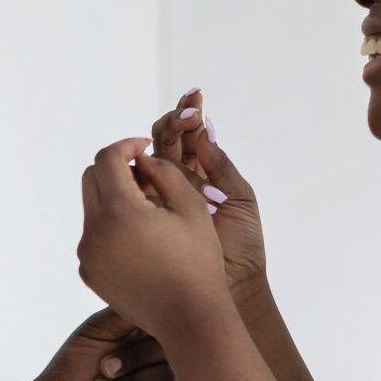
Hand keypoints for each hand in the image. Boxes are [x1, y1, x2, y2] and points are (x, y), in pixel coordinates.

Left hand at [39, 309, 184, 380]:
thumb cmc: (74, 369)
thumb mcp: (99, 329)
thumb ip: (130, 311)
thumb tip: (161, 294)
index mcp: (157, 340)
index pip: (174, 325)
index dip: (147, 330)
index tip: (115, 338)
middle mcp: (170, 366)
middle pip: (175, 353)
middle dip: (132, 359)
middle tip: (103, 368)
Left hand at [77, 137, 232, 339]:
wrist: (190, 318)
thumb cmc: (199, 261)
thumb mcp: (191, 206)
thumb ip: (163, 171)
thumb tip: (141, 159)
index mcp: (119, 211)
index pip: (107, 158)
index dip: (126, 145)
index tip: (144, 147)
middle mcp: (94, 231)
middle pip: (91, 179)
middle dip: (115, 169)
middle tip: (145, 176)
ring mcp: (88, 254)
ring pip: (92, 208)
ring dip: (114, 199)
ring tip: (148, 212)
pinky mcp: (89, 272)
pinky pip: (94, 237)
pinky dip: (111, 227)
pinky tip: (141, 240)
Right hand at [151, 89, 265, 304]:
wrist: (235, 286)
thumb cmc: (243, 246)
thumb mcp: (240, 199)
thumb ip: (221, 165)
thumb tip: (203, 127)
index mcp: (202, 174)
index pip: (188, 136)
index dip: (188, 112)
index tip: (195, 94)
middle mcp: (176, 183)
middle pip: (163, 142)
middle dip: (172, 121)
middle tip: (186, 112)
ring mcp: (158, 200)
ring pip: (148, 162)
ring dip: (159, 139)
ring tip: (179, 122)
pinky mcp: (146, 218)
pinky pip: (137, 191)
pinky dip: (139, 171)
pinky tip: (148, 157)